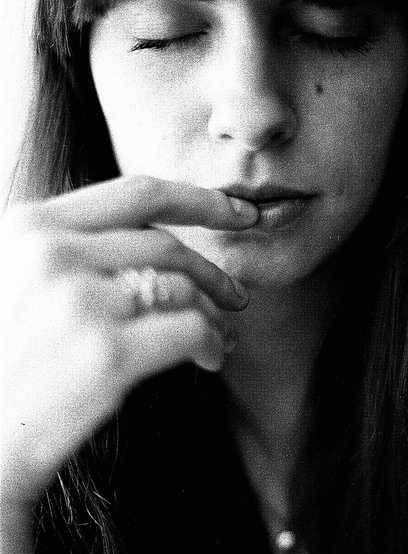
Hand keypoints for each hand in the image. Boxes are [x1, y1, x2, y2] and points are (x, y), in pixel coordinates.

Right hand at [0, 175, 257, 505]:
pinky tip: (212, 356)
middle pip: (166, 243)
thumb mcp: (15, 278)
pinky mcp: (106, 355)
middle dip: (213, 269)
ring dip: (213, 310)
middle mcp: (53, 254)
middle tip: (236, 294)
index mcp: (31, 226)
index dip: (199, 198)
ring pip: (182, 287)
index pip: (136, 192)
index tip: (238, 211)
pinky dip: (212, 342)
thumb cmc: (3, 360)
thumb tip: (153, 241)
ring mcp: (80, 302)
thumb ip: (71, 249)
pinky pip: (190, 329)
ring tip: (222, 332)